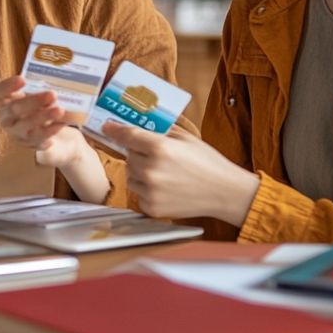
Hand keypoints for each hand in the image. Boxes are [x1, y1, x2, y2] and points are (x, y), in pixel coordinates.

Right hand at [0, 75, 89, 169]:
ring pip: (26, 127)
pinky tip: (60, 125)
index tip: (22, 79)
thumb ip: (37, 87)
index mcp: (3, 100)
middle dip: (33, 102)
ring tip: (60, 110)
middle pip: (14, 110)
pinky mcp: (30, 144)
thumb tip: (54, 80)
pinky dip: (50, 132)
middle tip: (52, 94)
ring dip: (43, 118)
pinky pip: (39, 140)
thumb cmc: (35, 103)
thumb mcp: (32, 92)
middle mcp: (6, 118)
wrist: (44, 127)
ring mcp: (17, 133)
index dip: (8, 86)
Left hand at [101, 121, 259, 224]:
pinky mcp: (151, 207)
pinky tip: (165, 188)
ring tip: (163, 174)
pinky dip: (146, 190)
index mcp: (159, 148)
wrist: (225, 193)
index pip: (127, 135)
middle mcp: (151, 169)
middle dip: (138, 154)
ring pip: (130, 175)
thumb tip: (140, 125)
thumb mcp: (186, 138)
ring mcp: (150, 191)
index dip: (115, 130)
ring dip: (140, 172)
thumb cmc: (208, 163)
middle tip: (156, 156)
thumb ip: (160, 132)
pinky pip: (138, 193)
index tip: (107, 126)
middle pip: (128, 156)